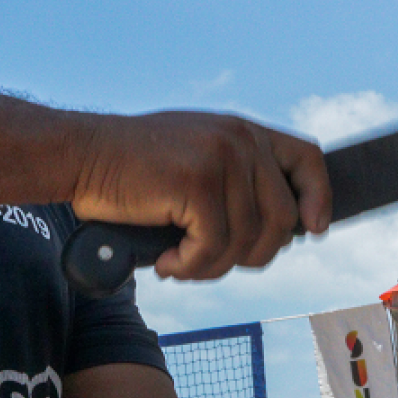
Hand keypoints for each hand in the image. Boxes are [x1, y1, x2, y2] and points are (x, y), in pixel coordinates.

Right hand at [71, 111, 330, 280]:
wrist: (80, 155)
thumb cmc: (129, 170)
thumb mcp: (193, 161)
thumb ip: (234, 180)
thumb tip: (281, 229)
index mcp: (242, 131)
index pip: (307, 158)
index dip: (317, 197)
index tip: (313, 230)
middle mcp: (240, 139)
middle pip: (282, 218)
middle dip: (251, 255)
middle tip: (207, 261)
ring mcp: (222, 158)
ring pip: (247, 241)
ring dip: (211, 266)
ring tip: (177, 261)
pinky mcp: (198, 183)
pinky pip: (214, 248)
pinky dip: (189, 266)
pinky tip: (164, 261)